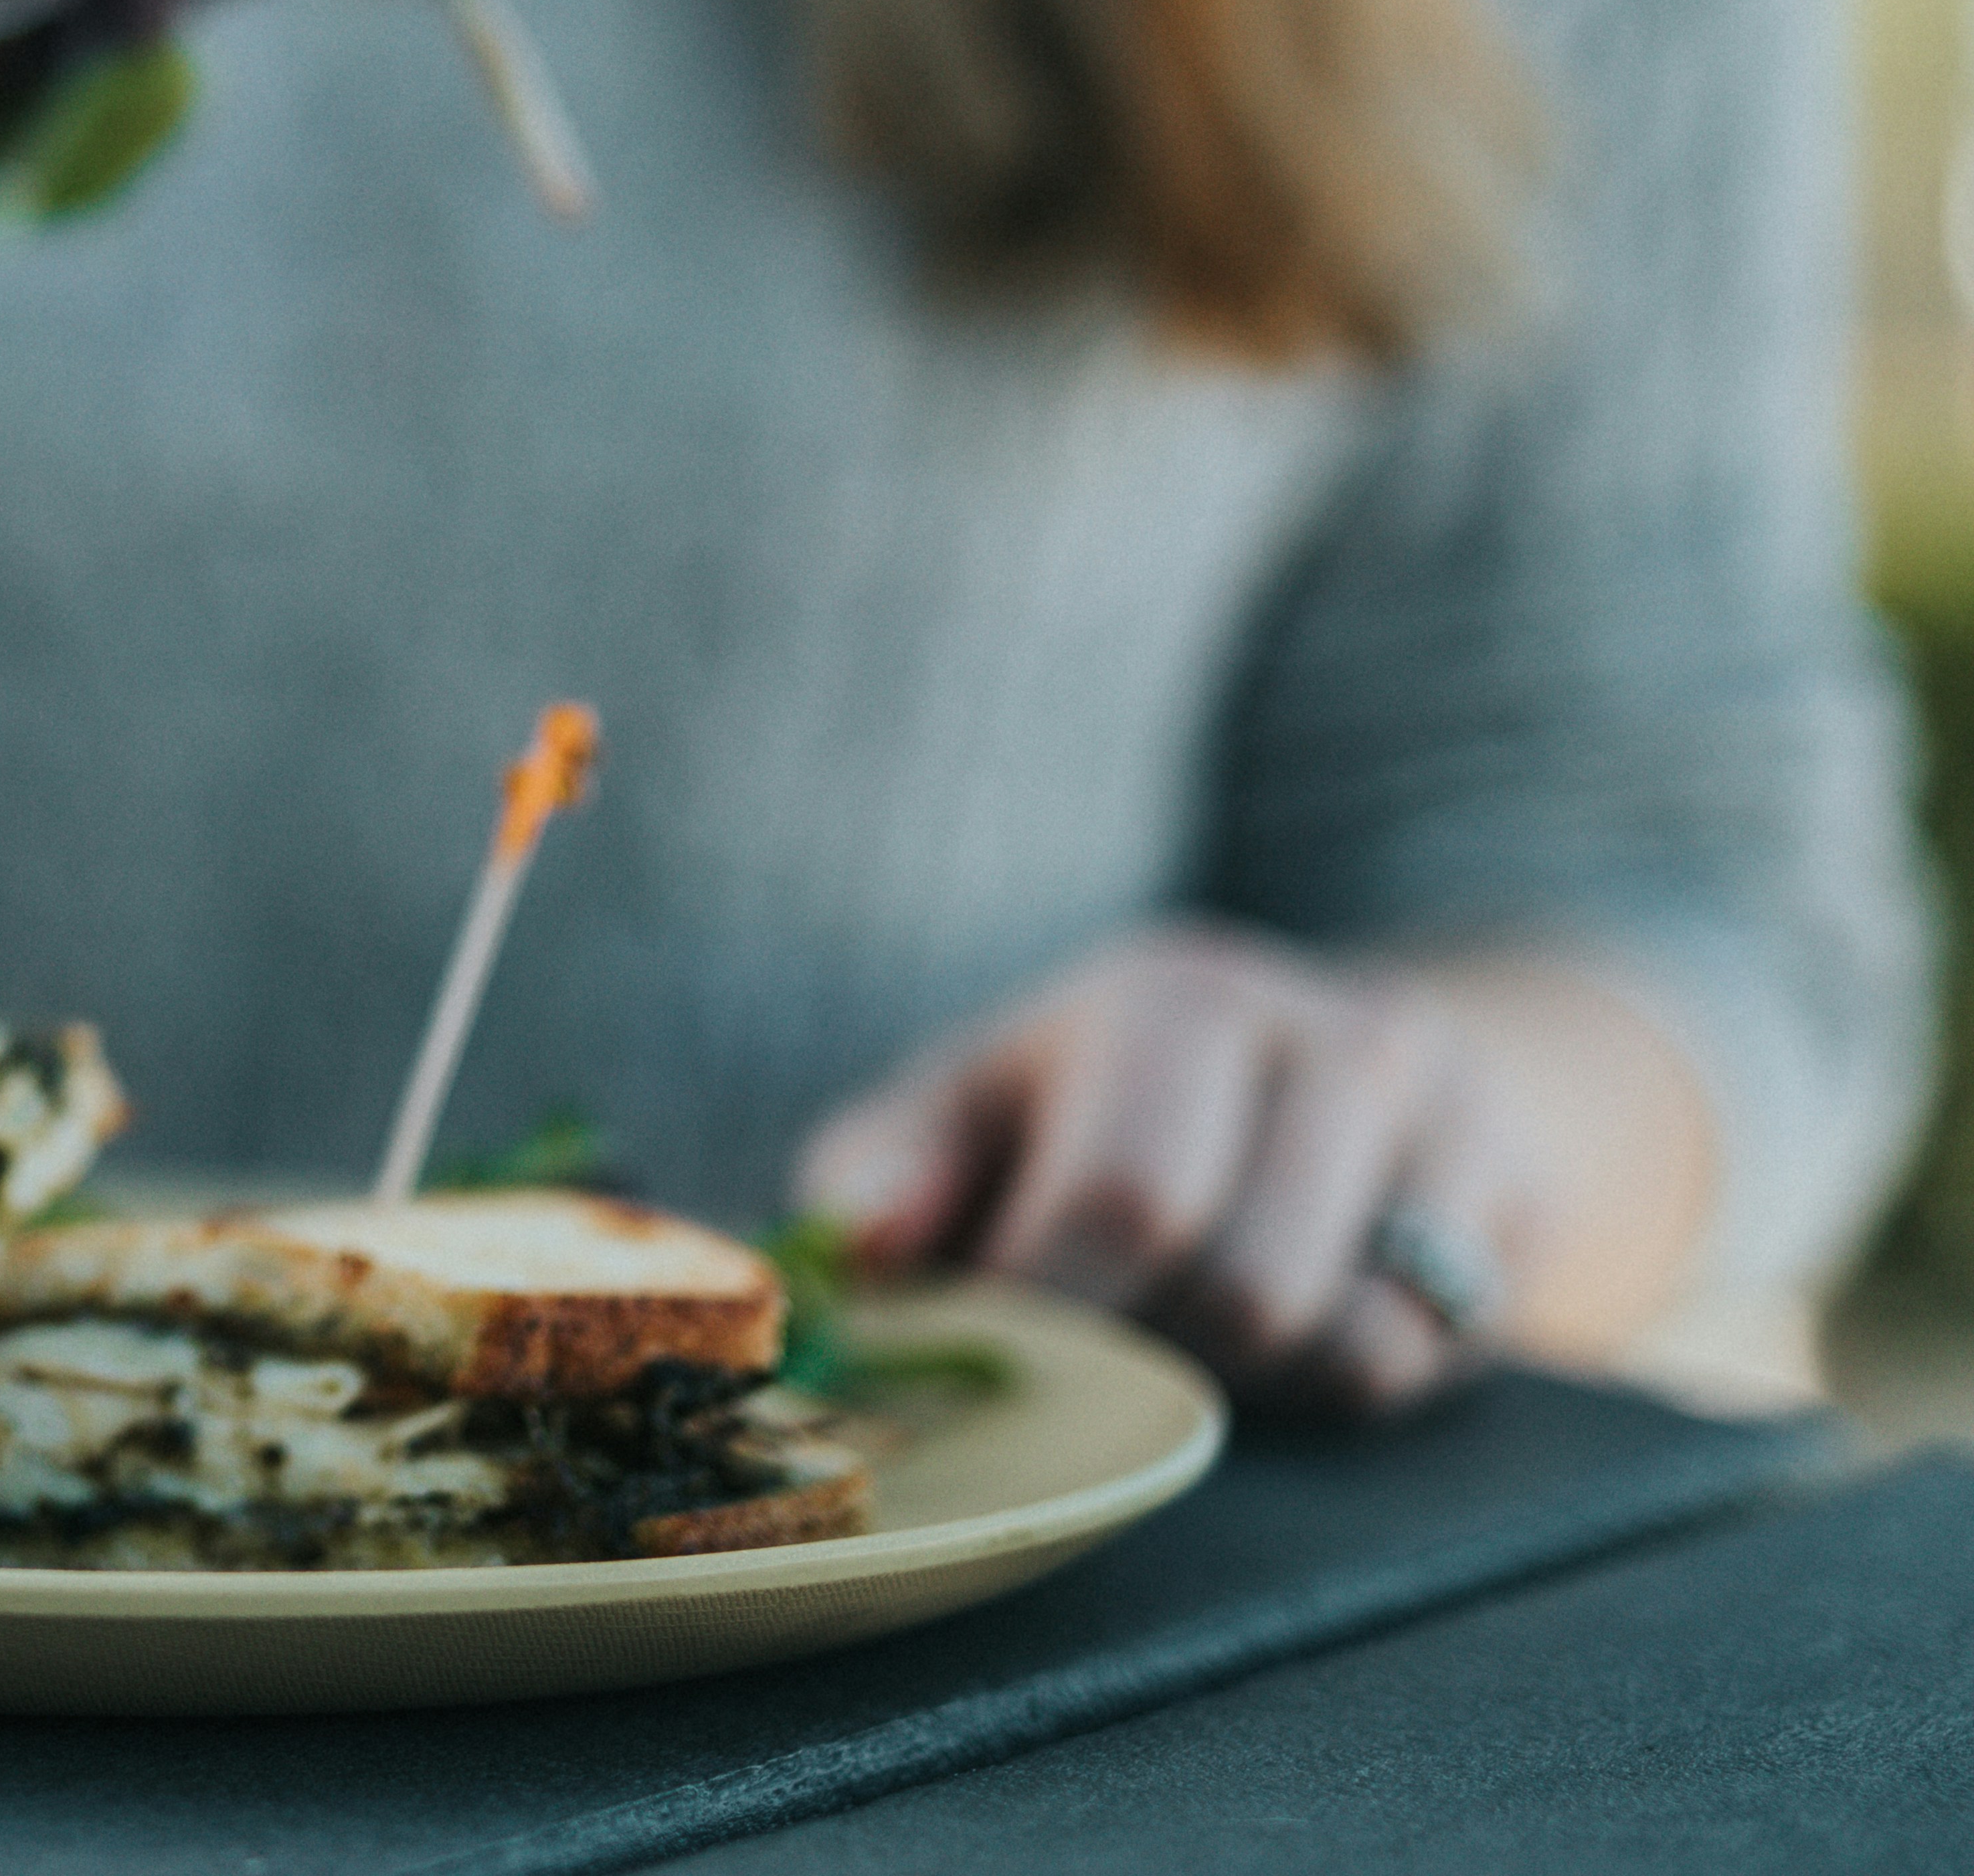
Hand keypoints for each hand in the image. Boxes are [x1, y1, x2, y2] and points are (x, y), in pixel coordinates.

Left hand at [794, 926, 1557, 1416]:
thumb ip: (888, 1168)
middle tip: (1108, 1338)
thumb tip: (857, 1234)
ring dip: (1245, 1374)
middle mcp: (1329, 1032)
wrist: (1328, 1069)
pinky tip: (1286, 1322)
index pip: (1126, 1196)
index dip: (1058, 1307)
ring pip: (1342, 1337)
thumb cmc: (1096, 1108)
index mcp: (1173, 998)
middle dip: (1157, 1349)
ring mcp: (1445, 1111)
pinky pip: (1419, 1360)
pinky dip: (1332, 1379)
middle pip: (1244, 1284)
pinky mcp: (1521, 1197)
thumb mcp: (973, 1110)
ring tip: (1191, 1322)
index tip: (1013, 1340)